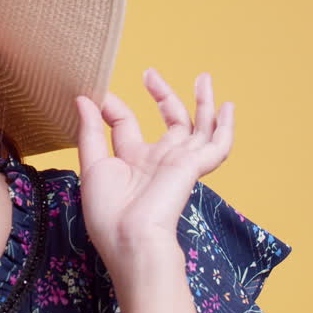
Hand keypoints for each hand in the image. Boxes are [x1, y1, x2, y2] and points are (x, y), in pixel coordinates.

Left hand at [75, 69, 234, 284]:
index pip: (127, 124)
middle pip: (169, 121)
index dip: (113, 107)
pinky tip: (228, 107)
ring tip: (204, 78)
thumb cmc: (108, 213)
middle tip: (150, 74)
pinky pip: (217, 145)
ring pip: (199, 127)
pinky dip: (225, 127)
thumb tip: (83, 98)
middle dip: (163, 95)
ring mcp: (178, 162)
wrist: (131, 239)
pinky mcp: (193, 166)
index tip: (98, 95)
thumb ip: (90, 131)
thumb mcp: (93, 165)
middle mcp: (158, 159)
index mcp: (132, 161)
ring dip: (203, 103)